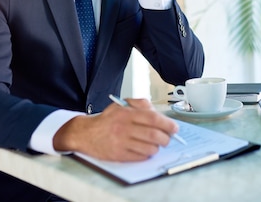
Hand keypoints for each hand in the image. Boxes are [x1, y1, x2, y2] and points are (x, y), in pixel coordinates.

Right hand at [53, 98, 179, 160]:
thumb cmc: (107, 120)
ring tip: (157, 144)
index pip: (153, 118)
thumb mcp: (121, 105)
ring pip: (149, 148)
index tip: (174, 128)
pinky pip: (140, 157)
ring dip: (157, 147)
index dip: (167, 124)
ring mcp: (121, 142)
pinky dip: (147, 154)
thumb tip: (157, 112)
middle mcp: (124, 128)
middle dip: (166, 138)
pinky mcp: (119, 155)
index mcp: (126, 113)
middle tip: (168, 138)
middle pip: (154, 135)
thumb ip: (140, 104)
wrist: (86, 134)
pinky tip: (146, 149)